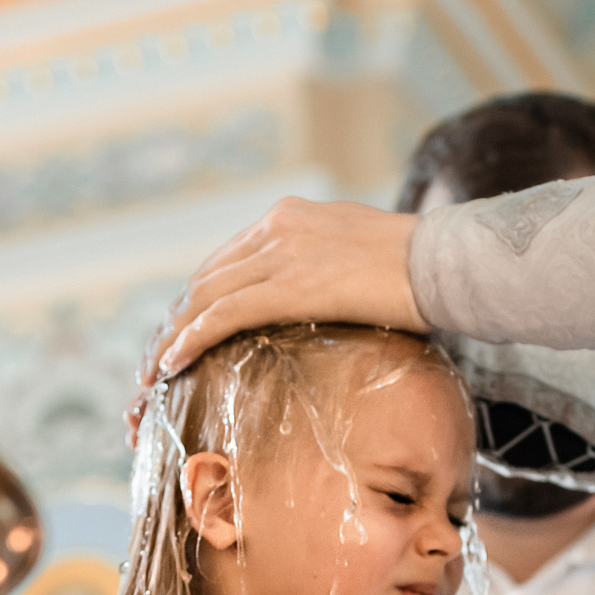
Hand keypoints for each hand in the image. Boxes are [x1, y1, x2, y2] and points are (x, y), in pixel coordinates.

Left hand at [143, 199, 424, 383]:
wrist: (445, 262)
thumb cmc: (420, 270)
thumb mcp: (360, 259)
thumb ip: (328, 272)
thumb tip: (329, 300)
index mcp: (289, 218)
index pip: (225, 263)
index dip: (196, 301)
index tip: (180, 332)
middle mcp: (275, 229)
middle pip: (204, 280)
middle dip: (173, 323)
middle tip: (152, 361)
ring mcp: (279, 255)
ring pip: (202, 299)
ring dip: (170, 339)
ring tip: (149, 375)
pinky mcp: (288, 286)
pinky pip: (221, 316)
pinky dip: (190, 341)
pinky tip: (171, 365)